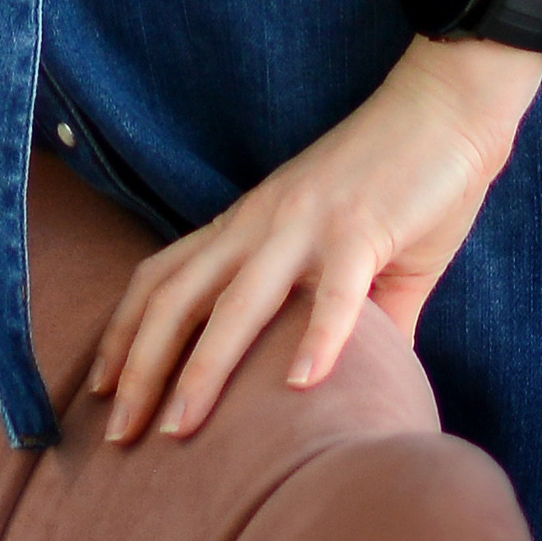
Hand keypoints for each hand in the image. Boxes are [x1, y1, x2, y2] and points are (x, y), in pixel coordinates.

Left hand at [86, 39, 541, 444]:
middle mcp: (261, 224)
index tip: (98, 389)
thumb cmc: (399, 183)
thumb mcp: (352, 256)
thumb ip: (352, 325)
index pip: (163, 278)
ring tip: (179, 428)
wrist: (443, 107)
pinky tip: (302, 387)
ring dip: (204, 368)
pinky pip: (337, 290)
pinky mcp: (364, 229)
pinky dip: (316, 337)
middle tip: (118, 433)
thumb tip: (364, 390)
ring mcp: (308, 225)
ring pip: (238, 301)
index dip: (124, 333)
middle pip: (178, 299)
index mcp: (249, 226)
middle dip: (140, 367)